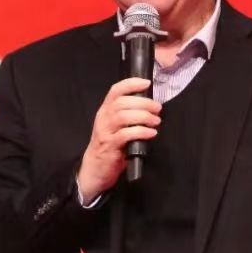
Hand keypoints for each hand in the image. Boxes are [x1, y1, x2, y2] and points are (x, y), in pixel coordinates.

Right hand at [76, 77, 161, 200]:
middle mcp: (103, 118)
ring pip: (123, 116)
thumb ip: (128, 114)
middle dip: (143, 103)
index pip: (116, 90)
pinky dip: (141, 132)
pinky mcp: (110, 146)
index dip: (131, 84)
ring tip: (156, 121)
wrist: (94, 169)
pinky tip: (150, 133)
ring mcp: (105, 132)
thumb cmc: (109, 145)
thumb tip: (150, 105)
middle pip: (122, 102)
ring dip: (144, 117)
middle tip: (157, 108)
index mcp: (105, 110)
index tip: (147, 83)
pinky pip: (126, 135)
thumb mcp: (115, 126)